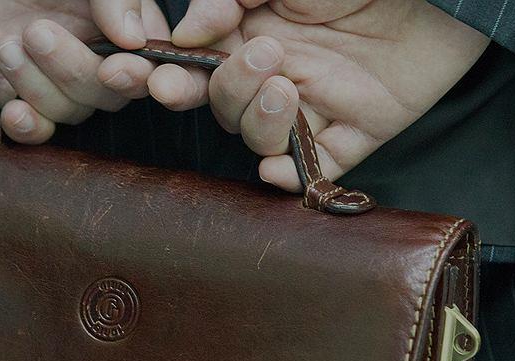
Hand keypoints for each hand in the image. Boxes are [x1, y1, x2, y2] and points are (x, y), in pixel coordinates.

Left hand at [0, 0, 169, 142]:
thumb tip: (134, 40)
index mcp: (126, 18)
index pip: (164, 62)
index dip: (161, 81)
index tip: (121, 69)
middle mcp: (98, 49)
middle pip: (114, 93)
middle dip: (77, 72)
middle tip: (37, 31)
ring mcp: (55, 72)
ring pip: (73, 110)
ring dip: (38, 84)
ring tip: (6, 43)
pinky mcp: (15, 88)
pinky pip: (38, 129)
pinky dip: (28, 128)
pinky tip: (13, 111)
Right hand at [127, 0, 488, 190]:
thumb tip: (185, 33)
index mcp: (255, 33)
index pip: (200, 66)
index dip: (174, 76)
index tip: (159, 79)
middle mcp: (279, 73)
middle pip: (225, 107)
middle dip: (226, 92)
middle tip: (260, 59)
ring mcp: (316, 105)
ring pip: (261, 138)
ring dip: (259, 122)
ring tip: (286, 86)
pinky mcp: (356, 132)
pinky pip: (316, 166)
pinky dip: (294, 174)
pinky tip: (278, 167)